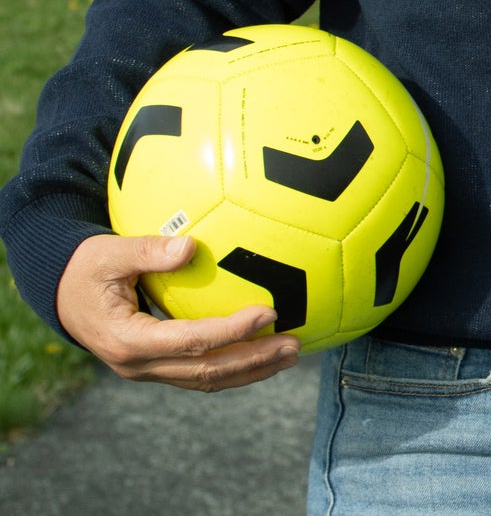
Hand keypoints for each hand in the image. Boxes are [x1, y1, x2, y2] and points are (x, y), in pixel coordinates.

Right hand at [56, 233, 301, 390]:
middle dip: (253, 361)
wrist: (61, 295)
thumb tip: (189, 245)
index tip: (269, 312)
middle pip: (205, 371)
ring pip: (205, 379)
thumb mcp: (108, 253)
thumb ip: (148, 250)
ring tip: (290, 355)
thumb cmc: (86, 267)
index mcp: (130, 340)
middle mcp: (139, 365)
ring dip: (250, 370)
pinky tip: (263, 352)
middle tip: (295, 346)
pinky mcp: (156, 365)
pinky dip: (233, 366)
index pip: (191, 341)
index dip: (232, 331)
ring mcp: (148, 370)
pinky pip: (199, 371)